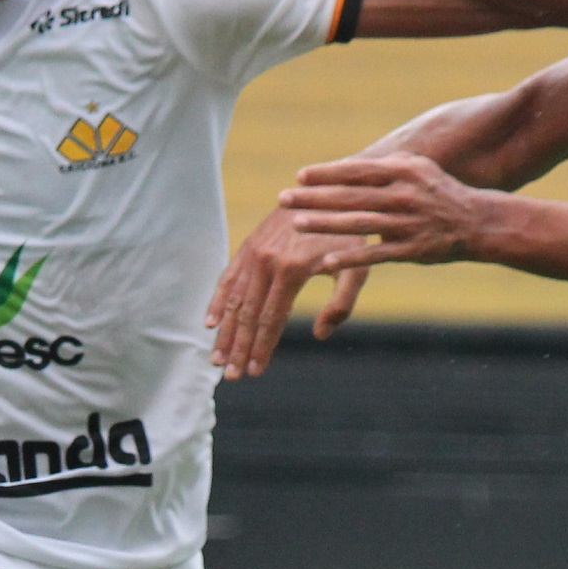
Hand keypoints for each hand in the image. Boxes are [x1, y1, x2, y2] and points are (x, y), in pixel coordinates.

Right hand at [206, 208, 372, 378]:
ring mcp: (254, 253)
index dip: (261, 349)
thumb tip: (318, 334)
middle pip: (247, 316)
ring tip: (216, 359)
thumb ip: (342, 304)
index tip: (254, 372)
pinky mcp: (249, 245)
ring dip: (224, 332)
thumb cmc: (349, 233)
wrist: (329, 191)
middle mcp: (266, 262)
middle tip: (231, 377)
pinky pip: (228, 277)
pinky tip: (210, 323)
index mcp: (291, 271)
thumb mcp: (357, 267)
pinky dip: (218, 301)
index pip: (271, 320)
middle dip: (238, 349)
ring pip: (234, 300)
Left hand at [276, 152, 501, 270]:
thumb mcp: (417, 168)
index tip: (300, 176)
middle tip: (283, 197)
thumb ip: (384, 167)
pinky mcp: (411, 250)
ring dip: (324, 224)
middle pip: (350, 196)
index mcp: (403, 171)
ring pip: (358, 224)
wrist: (477, 222)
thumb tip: (348, 164)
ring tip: (296, 224)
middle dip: (314, 197)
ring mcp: (407, 223)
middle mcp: (404, 194)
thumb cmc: (439, 192)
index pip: (357, 170)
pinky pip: (376, 255)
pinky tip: (326, 262)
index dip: (328, 173)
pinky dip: (350, 258)